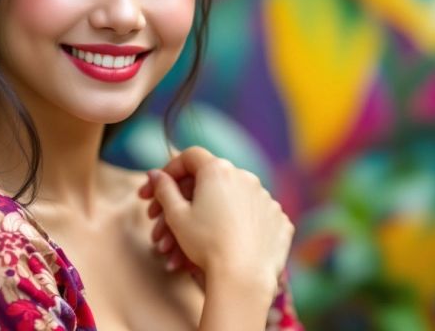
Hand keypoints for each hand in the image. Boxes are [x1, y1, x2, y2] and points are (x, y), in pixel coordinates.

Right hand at [139, 146, 293, 290]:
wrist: (243, 277)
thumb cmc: (206, 244)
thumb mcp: (177, 215)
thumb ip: (164, 189)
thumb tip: (154, 174)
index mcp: (219, 170)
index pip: (190, 157)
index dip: (170, 170)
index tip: (157, 188)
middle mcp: (246, 177)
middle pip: (210, 181)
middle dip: (185, 201)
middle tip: (164, 221)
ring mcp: (266, 198)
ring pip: (232, 201)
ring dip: (211, 215)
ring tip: (190, 244)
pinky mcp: (279, 219)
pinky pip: (254, 217)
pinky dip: (239, 226)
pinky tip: (224, 244)